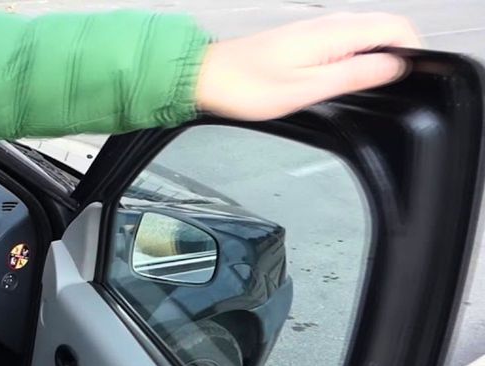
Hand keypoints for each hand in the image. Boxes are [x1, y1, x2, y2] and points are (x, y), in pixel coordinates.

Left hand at [196, 13, 421, 120]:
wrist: (204, 76)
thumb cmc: (244, 85)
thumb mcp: (308, 88)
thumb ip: (355, 74)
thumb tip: (393, 66)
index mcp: (336, 32)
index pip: (397, 27)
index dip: (413, 51)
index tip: (412, 76)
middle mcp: (329, 24)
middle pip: (385, 29)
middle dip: (397, 55)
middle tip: (391, 87)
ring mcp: (316, 30)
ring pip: (365, 35)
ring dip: (375, 56)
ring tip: (368, 86)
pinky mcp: (304, 39)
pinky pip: (345, 42)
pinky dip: (354, 57)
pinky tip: (343, 79)